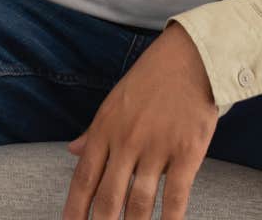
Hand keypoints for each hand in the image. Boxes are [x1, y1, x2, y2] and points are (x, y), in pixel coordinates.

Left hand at [63, 24, 218, 219]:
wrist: (190, 58)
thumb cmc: (150, 80)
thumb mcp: (113, 102)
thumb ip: (92, 132)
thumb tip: (71, 151)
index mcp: (105, 130)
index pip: (83, 179)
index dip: (75, 210)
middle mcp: (126, 142)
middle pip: (108, 197)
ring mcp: (157, 149)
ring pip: (139, 202)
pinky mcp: (187, 153)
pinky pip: (176, 195)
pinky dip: (170, 219)